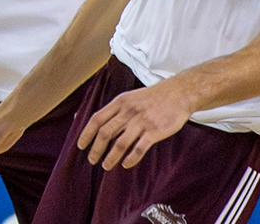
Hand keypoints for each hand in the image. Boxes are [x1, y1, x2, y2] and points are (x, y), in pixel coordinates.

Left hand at [77, 80, 193, 170]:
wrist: (178, 93)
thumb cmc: (151, 98)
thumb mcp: (129, 97)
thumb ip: (114, 110)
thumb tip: (94, 121)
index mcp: (119, 102)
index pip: (97, 119)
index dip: (86, 134)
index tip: (80, 146)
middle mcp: (128, 112)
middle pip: (106, 133)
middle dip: (96, 149)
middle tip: (91, 160)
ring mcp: (142, 122)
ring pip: (120, 143)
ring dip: (111, 157)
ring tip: (106, 166)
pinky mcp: (155, 131)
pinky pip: (139, 148)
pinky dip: (131, 158)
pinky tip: (125, 164)